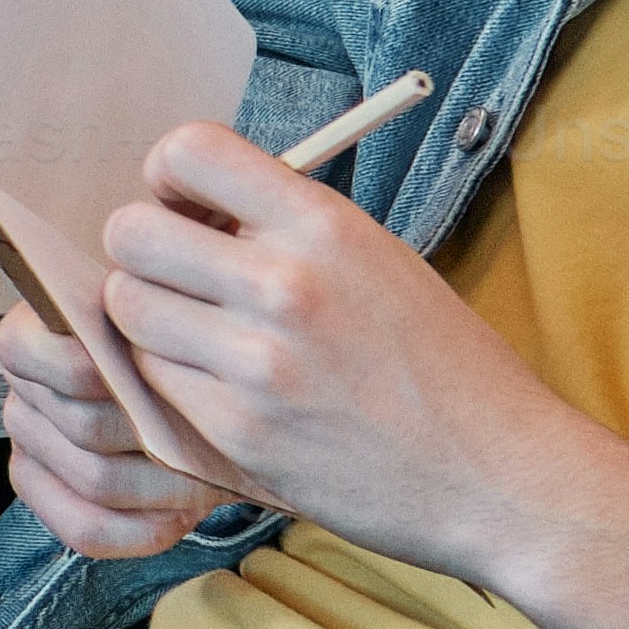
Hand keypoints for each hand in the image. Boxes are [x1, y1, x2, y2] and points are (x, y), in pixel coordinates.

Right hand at [0, 278, 235, 562]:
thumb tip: (159, 300)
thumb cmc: (180, 340)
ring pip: (94, 480)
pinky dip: (141, 529)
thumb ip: (156, 300)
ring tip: (209, 470)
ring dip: (164, 484)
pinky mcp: (51, 496)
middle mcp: (24, 390)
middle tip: (212, 429)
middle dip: (157, 433)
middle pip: (82, 423)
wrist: (199, 380)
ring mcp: (33, 446)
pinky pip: (86, 529)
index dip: (91, 368)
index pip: (30, 351)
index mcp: (31, 332)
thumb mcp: (173, 303)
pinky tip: (178, 512)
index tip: (152, 367)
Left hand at [86, 123, 614, 585]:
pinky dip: (174, 384)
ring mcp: (256, 363)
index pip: (190, 151)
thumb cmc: (446, 369)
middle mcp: (284, 283)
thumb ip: (287, 229)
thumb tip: (197, 212)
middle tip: (181, 280)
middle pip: (132, 233)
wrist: (499, 478)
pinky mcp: (237, 433)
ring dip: (152, 321)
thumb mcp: (380, 261)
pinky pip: (155, 383)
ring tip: (203, 340)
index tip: (189, 209)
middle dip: (146, 253)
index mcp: (324, 225)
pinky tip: (224, 392)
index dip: (169, 177)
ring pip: (129, 310)